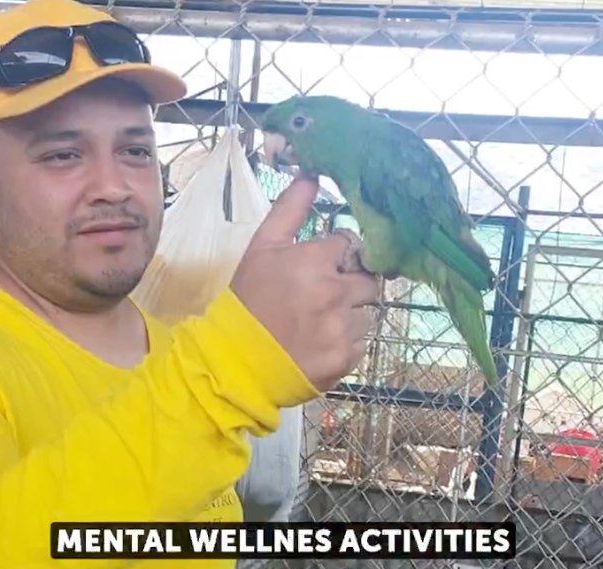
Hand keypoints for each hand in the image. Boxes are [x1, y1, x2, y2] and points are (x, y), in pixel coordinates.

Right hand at [231, 176, 379, 392]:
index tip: (321, 265)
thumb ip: (290, 209)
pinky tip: (319, 344)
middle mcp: (336, 291)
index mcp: (317, 260)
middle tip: (322, 298)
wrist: (234, 360)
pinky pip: (360, 344)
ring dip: (349, 316)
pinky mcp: (346, 357)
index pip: (350, 244)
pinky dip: (344, 343)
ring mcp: (343, 327)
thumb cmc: (246, 299)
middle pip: (368, 280)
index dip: (336, 254)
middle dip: (351, 285)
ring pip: (366, 313)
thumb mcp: (261, 247)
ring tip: (318, 324)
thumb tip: (311, 174)